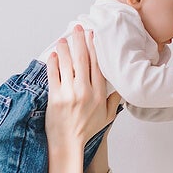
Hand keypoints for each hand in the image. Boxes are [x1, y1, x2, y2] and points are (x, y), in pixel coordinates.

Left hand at [46, 25, 122, 149]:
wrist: (68, 144)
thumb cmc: (86, 131)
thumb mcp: (106, 117)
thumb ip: (113, 101)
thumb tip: (119, 88)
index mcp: (99, 95)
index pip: (97, 65)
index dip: (94, 48)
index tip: (92, 36)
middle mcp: (85, 92)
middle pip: (83, 60)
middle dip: (79, 41)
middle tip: (77, 29)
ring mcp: (69, 94)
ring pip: (67, 65)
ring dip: (65, 49)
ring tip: (63, 39)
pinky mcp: (55, 98)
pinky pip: (53, 75)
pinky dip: (53, 63)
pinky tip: (53, 55)